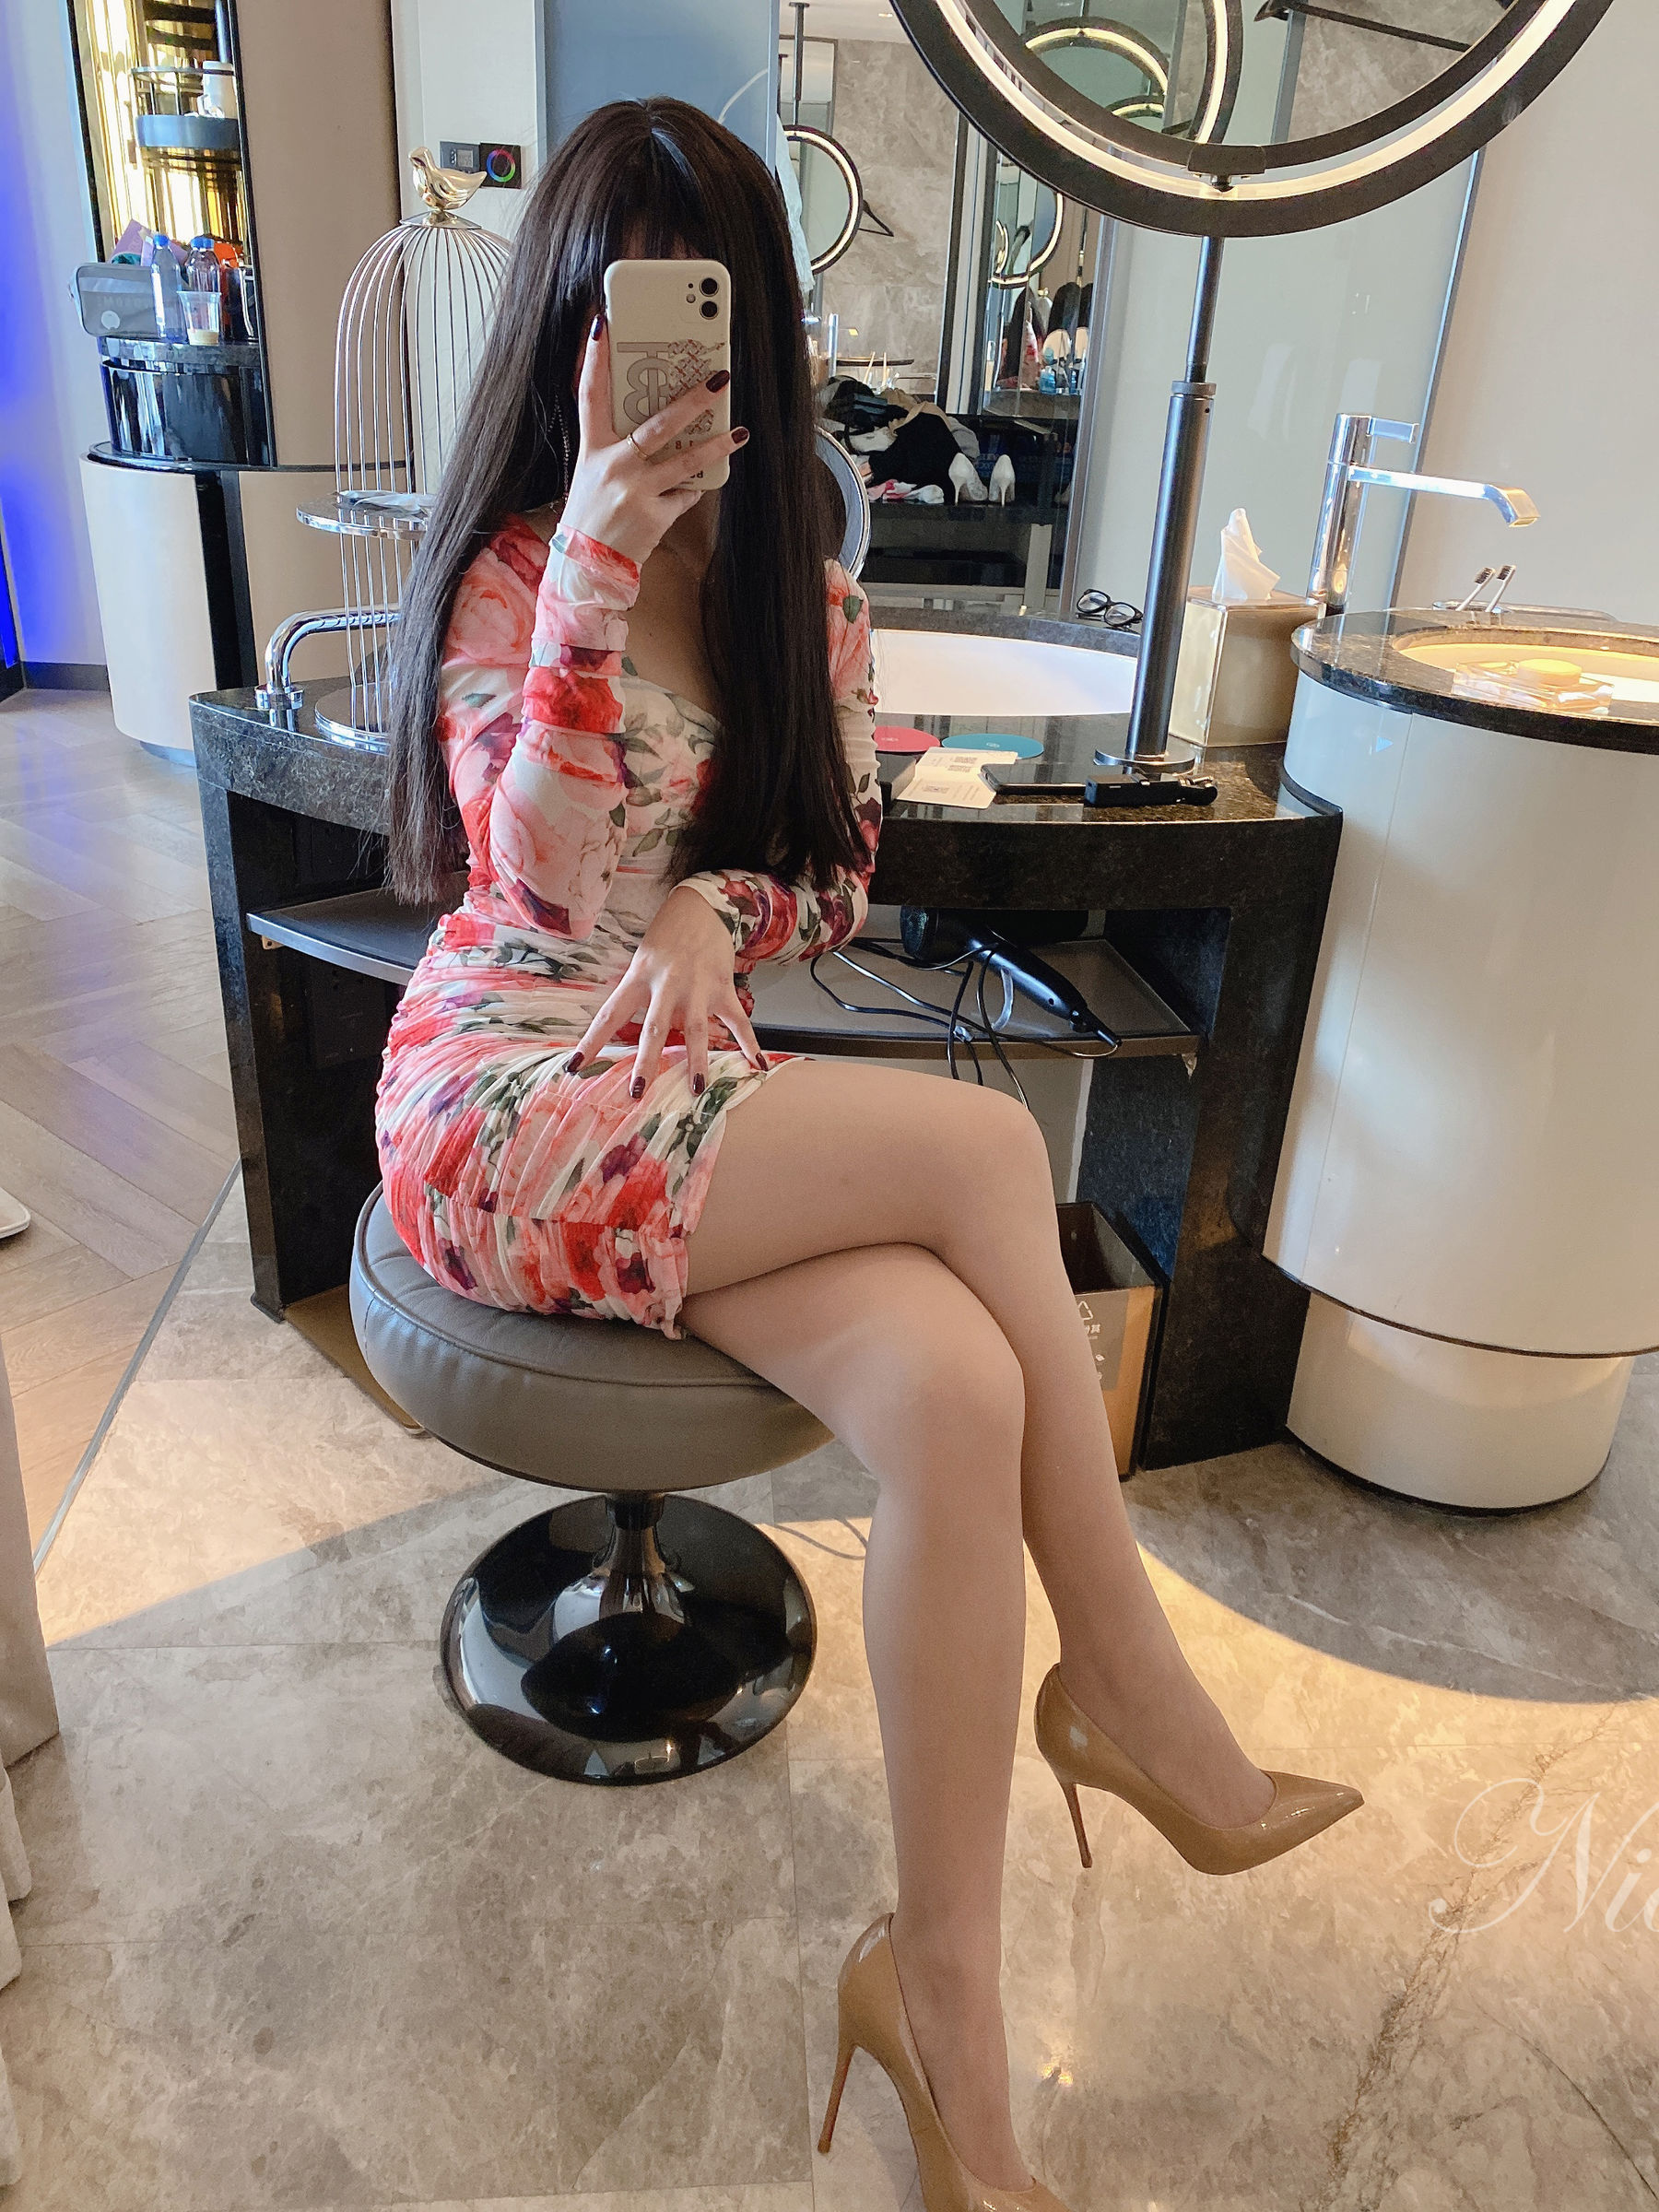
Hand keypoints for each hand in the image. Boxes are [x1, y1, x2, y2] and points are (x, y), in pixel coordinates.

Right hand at [559, 314, 746, 568]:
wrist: (587, 570)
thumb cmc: (590, 519)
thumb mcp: (591, 476)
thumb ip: (616, 451)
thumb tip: (652, 428)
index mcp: (592, 450)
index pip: (589, 395)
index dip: (593, 358)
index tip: (603, 324)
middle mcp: (614, 466)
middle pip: (658, 424)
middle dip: (692, 400)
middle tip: (718, 379)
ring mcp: (636, 491)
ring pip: (684, 460)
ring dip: (715, 444)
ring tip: (738, 433)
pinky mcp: (655, 516)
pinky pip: (684, 495)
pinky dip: (691, 490)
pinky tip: (695, 487)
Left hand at [569, 884, 765, 1097]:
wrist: (702, 906)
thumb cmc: (666, 937)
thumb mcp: (642, 961)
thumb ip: (639, 995)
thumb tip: (637, 1035)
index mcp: (639, 977)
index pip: (610, 1014)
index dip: (591, 1042)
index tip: (575, 1067)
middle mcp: (667, 984)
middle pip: (654, 1028)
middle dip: (646, 1061)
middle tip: (638, 1090)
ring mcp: (698, 987)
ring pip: (697, 1029)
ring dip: (696, 1060)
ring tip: (695, 1089)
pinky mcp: (723, 987)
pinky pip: (737, 1020)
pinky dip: (748, 1044)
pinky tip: (755, 1066)